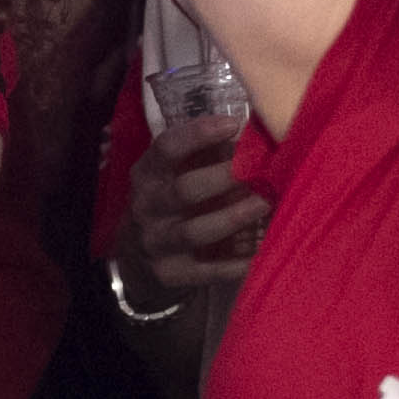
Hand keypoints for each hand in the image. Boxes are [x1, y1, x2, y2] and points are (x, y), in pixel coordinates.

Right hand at [124, 115, 269, 293]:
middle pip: (184, 190)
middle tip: (259, 169)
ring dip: (233, 217)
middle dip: (224, 177)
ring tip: (265, 204)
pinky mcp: (170, 273)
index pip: (166, 148)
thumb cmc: (167, 203)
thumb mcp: (170, 175)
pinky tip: (261, 252)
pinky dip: (236, 263)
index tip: (233, 125)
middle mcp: (147, 206)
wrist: (133, 257)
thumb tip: (253, 133)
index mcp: (147, 173)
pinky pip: (207, 270)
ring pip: (195, 231)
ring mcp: (156, 241)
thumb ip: (202, 157)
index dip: (198, 134)